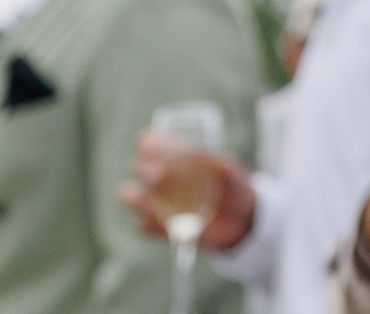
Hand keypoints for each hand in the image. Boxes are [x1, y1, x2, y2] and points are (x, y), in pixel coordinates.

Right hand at [116, 137, 253, 249]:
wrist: (239, 219)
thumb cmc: (232, 185)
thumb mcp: (230, 170)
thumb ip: (219, 165)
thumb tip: (208, 163)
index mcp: (173, 156)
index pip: (149, 143)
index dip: (147, 143)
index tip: (151, 145)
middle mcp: (159, 177)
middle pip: (138, 167)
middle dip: (146, 169)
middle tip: (161, 175)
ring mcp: (156, 202)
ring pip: (130, 197)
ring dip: (137, 198)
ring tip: (152, 201)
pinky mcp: (158, 227)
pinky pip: (143, 226)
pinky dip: (152, 224)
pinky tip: (169, 225)